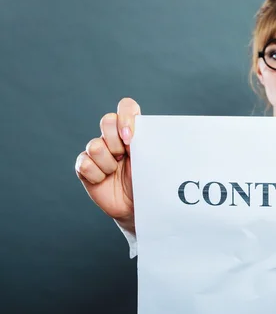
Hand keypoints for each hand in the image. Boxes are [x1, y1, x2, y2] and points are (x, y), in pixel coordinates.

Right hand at [75, 98, 140, 232]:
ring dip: (108, 164)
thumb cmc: (149, 182)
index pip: (126, 107)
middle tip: (125, 159)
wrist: (137, 207)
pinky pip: (85, 163)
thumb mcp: (152, 160)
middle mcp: (113, 137)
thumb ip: (147, 141)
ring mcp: (98, 150)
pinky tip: (104, 181)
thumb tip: (138, 132)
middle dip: (117, 143)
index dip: (126, 118)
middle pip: (107, 120)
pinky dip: (97, 176)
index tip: (130, 139)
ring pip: (95, 145)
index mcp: (132, 131)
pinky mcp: (85, 166)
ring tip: (115, 173)